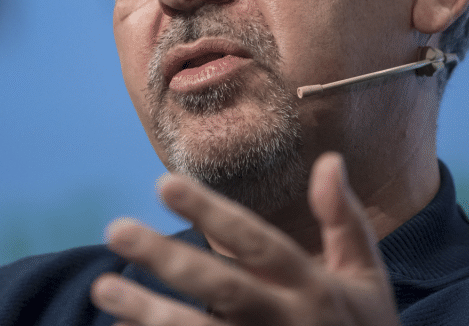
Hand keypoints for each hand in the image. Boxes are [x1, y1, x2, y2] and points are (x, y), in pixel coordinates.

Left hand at [90, 152, 398, 324]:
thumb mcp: (365, 276)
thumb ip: (343, 220)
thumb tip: (329, 160)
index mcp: (312, 287)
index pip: (256, 242)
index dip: (211, 213)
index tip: (164, 183)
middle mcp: (284, 321)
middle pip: (220, 287)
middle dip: (167, 259)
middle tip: (116, 228)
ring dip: (148, 312)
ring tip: (102, 287)